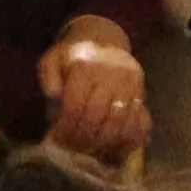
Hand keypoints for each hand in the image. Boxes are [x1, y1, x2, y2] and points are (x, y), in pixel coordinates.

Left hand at [39, 20, 150, 163]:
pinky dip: (127, 140)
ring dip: (103, 143)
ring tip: (89, 151)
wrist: (104, 38)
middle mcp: (110, 73)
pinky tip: (113, 149)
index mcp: (85, 65)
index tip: (57, 139)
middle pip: (97, 116)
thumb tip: (53, 96)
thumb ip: (49, 76)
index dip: (66, 127)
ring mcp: (129, 83)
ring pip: (119, 123)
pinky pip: (139, 122)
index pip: (76, 104)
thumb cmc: (74, 56)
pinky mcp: (142, 92)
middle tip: (72, 150)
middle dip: (82, 138)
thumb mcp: (53, 59)